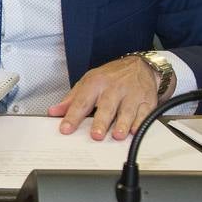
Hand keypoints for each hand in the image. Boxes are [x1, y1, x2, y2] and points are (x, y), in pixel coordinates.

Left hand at [47, 55, 162, 140]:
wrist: (140, 66)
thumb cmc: (111, 76)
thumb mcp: (88, 81)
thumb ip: (71, 99)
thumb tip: (54, 112)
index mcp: (96, 83)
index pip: (82, 102)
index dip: (73, 116)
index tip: (66, 129)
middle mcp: (113, 89)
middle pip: (106, 107)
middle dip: (101, 122)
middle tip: (96, 135)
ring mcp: (131, 95)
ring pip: (126, 111)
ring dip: (122, 124)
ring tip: (117, 135)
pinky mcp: (147, 101)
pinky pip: (144, 112)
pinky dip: (140, 122)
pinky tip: (135, 130)